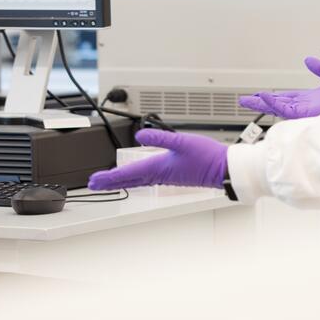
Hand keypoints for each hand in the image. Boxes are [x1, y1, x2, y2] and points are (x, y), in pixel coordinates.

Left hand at [87, 129, 227, 189]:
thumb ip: (160, 138)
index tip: (94, 180)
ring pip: (137, 180)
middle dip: (110, 182)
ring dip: (122, 181)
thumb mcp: (182, 141)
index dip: (109, 177)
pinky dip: (136, 179)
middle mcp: (160, 175)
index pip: (127, 173)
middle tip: (94, 184)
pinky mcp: (173, 176)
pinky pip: (147, 180)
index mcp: (158, 167)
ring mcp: (166, 177)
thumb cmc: (207, 156)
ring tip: (110, 181)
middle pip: (129, 180)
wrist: (224, 169)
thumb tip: (140, 136)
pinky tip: (137, 177)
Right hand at [237, 56, 319, 118]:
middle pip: (276, 104)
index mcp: (310, 100)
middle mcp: (305, 108)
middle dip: (260, 102)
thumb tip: (309, 60)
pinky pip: (285, 109)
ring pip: (276, 108)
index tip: (260, 94)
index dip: (272, 96)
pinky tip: (263, 96)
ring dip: (261, 103)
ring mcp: (304, 112)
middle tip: (244, 100)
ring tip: (246, 100)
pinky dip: (273, 102)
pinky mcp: (304, 114)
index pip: (286, 98)